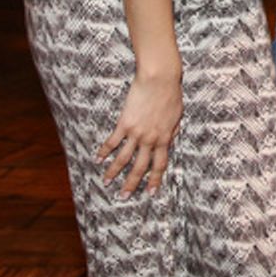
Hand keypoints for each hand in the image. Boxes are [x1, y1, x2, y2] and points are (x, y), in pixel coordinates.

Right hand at [98, 68, 182, 196]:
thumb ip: (173, 130)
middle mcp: (150, 139)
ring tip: (106, 182)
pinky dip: (104, 151)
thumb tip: (171, 139)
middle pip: (140, 167)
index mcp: (165, 137)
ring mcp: (136, 132)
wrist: (160, 79)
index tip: (151, 192)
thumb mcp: (178, 115)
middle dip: (132, 183)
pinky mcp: (124, 123)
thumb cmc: (171, 94)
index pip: (160, 164)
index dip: (155, 179)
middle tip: (124, 197)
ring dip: (114, 172)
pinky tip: (97, 159)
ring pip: (123, 158)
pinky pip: (112, 141)